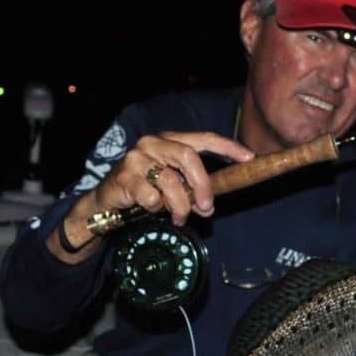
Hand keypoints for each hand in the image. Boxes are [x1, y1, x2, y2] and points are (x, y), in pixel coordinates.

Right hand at [95, 131, 253, 225]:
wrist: (107, 200)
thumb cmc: (146, 190)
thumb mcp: (173, 185)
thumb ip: (192, 190)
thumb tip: (208, 206)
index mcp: (169, 140)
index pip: (203, 138)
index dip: (228, 147)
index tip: (248, 158)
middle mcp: (153, 143)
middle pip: (188, 156)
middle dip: (203, 184)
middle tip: (207, 207)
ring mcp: (137, 158)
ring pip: (171, 182)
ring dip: (180, 206)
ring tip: (179, 218)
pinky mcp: (125, 177)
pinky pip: (151, 197)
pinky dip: (156, 208)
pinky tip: (150, 209)